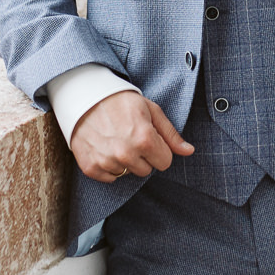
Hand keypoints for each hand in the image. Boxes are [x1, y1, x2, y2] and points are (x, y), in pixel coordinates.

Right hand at [70, 89, 193, 181]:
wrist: (85, 96)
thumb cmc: (121, 101)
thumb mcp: (151, 110)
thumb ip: (171, 134)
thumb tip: (189, 151)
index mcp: (145, 139)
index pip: (165, 162)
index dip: (159, 150)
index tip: (149, 138)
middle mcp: (126, 154)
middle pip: (146, 171)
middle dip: (142, 156)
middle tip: (130, 137)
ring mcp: (107, 161)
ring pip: (127, 174)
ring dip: (124, 161)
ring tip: (116, 140)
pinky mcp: (91, 167)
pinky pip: (109, 178)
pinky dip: (108, 165)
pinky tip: (104, 147)